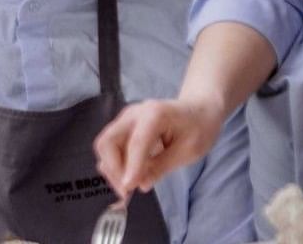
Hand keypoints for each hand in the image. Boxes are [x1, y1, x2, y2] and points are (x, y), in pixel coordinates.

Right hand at [94, 97, 224, 197]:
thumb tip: (140, 184)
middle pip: (108, 141)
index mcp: (155, 114)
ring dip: (112, 170)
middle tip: (127, 191)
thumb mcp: (188, 151)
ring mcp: (126, 120)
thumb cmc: (198, 128)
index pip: (136, 143)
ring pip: (105, 146)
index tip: (129, 188)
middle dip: (114, 169)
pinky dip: (115, 165)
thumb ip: (162, 166)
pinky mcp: (123, 128)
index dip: (131, 167)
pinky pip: (111, 148)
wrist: (198, 110)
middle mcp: (134, 114)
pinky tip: (129, 177)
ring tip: (129, 187)